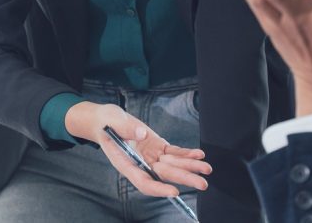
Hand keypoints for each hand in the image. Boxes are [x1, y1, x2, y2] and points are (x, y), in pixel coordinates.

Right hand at [63, 101, 210, 197]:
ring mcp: (150, 156)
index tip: (174, 192)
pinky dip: (186, 154)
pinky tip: (199, 155)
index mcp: (126, 163)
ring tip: (206, 169)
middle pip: (164, 175)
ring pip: (173, 165)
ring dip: (190, 167)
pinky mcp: (157, 147)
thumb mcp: (111, 121)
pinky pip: (174, 153)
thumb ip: (125, 128)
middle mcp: (140, 163)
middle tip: (202, 183)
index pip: (143, 181)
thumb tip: (142, 134)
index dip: (158, 189)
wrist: (106, 120)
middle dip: (184, 178)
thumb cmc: (105, 122)